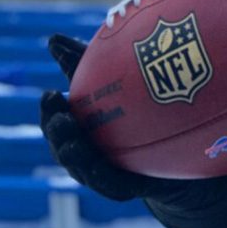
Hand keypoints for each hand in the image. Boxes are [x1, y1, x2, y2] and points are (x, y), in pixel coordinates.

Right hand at [40, 34, 195, 201]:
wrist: (176, 151)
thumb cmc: (135, 111)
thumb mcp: (113, 82)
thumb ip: (83, 63)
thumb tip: (53, 38)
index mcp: (79, 129)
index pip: (57, 119)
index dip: (50, 109)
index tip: (51, 94)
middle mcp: (85, 152)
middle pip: (62, 145)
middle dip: (57, 133)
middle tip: (62, 117)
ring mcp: (102, 173)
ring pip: (81, 168)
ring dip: (73, 156)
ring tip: (72, 141)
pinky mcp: (123, 188)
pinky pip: (109, 185)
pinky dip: (100, 177)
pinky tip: (98, 166)